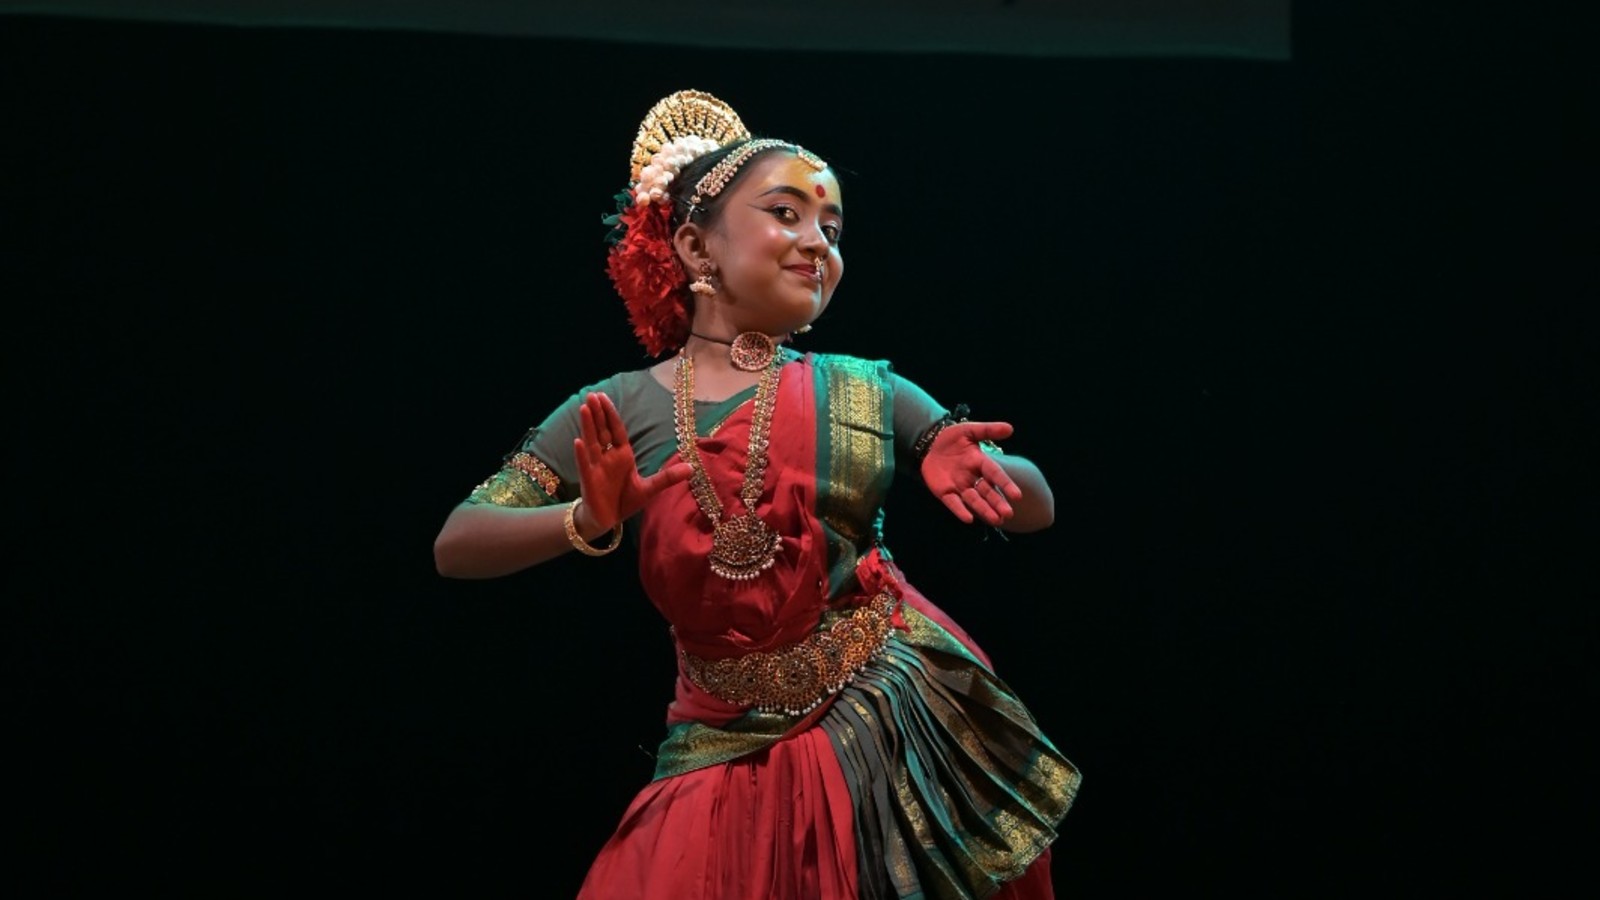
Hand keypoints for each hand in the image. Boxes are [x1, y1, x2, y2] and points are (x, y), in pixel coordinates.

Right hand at [573, 392, 690, 530]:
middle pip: (602, 431)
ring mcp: (596, 467)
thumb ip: (668, 477)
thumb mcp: (650, 488)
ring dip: (588, 426)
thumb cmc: (625, 501)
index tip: (604, 398)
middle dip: (597, 414)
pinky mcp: (588, 480)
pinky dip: (582, 454)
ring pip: (592, 442)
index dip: (611, 414)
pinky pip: (585, 464)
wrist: (608, 520)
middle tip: (592, 395)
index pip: (616, 430)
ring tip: (584, 407)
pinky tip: (578, 441)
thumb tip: (691, 468)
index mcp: (623, 455)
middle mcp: (608, 458)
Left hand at [920, 420, 1020, 526]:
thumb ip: (988, 430)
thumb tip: (1010, 428)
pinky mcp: (945, 493)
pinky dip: (960, 511)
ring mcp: (959, 486)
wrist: (930, 444)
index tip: (1017, 496)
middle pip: (987, 492)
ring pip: (974, 500)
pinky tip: (969, 519)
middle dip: (997, 503)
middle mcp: (972, 477)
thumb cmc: (953, 438)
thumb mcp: (969, 430)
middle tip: (1008, 514)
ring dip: (984, 510)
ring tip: (996, 520)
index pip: (995, 474)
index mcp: (980, 462)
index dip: (1005, 484)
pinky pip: (953, 503)